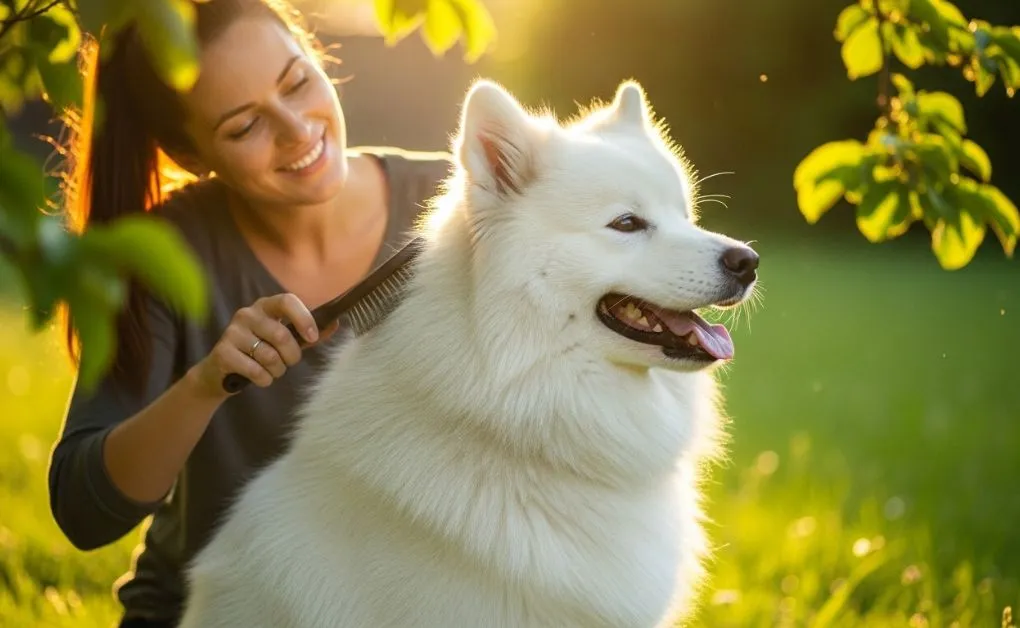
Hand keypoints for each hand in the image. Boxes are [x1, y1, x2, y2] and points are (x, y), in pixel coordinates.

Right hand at [187, 293, 339, 398]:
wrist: (220, 372)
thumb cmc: (258, 353)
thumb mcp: (283, 341)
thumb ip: (307, 334)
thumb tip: (334, 324)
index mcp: (265, 306)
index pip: (287, 301)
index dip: (303, 319)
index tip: (312, 338)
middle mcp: (247, 314)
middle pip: (282, 335)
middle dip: (292, 356)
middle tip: (289, 362)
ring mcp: (233, 332)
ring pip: (269, 356)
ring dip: (277, 370)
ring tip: (271, 370)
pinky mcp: (223, 352)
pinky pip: (256, 370)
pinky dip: (264, 379)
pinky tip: (259, 378)